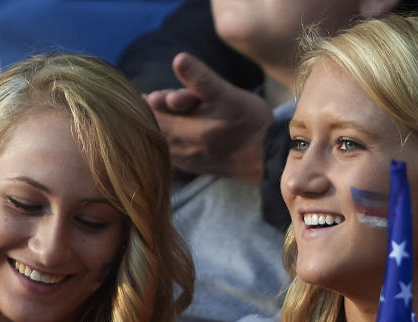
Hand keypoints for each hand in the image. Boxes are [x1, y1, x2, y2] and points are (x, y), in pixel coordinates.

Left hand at [144, 52, 273, 182]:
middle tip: (169, 100)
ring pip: (163, 138)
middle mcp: (179, 151)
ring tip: (181, 113)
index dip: (150, 101)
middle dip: (159, 110)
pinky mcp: (194, 166)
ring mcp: (185, 161)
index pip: (149, 115)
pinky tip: (184, 130)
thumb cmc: (249, 123)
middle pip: (154, 126)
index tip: (156, 94)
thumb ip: (199, 79)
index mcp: (181, 133)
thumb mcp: (226, 95)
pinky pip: (172, 151)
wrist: (269, 158)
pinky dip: (172, 137)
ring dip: (167, 123)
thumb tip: (177, 59)